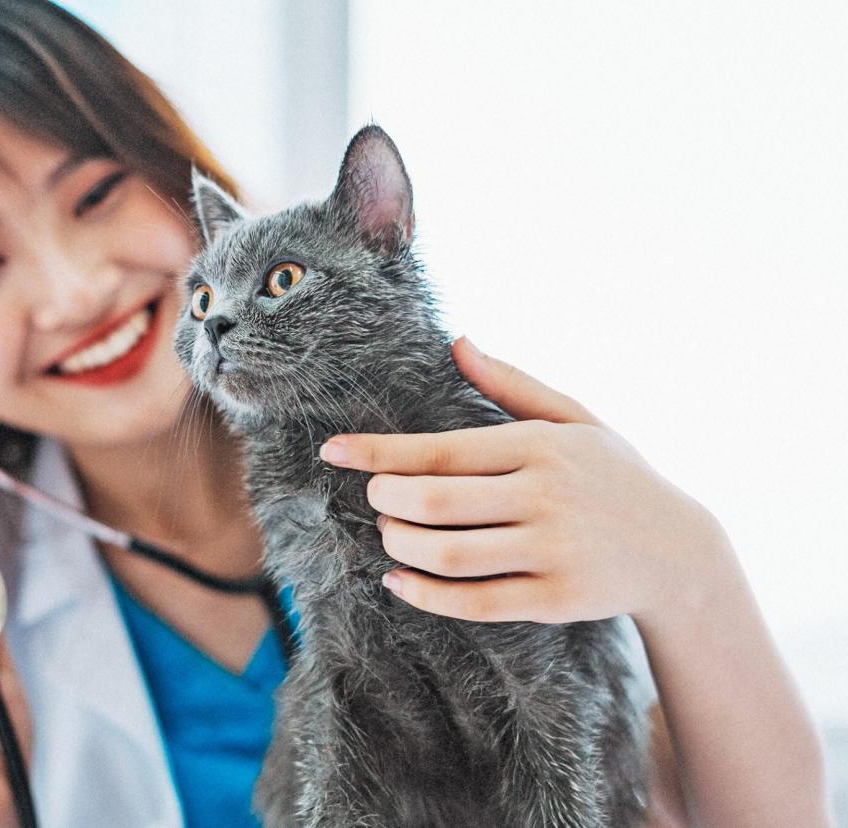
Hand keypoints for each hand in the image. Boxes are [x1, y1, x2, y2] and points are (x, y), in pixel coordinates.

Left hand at [319, 336, 730, 625]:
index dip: (378, 452)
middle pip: (434, 502)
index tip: (332, 450)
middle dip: (386, 499)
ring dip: (400, 546)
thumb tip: (457, 341)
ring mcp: (553, 552)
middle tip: (375, 497)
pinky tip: (398, 582)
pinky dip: (424, 595)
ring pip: (448, 554)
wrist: (679, 551)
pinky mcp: (556, 601)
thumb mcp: (575, 419)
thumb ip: (511, 384)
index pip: (440, 449)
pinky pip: (473, 602)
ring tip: (389, 534)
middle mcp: (546, 496)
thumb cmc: (612, 476)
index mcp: (541, 446)